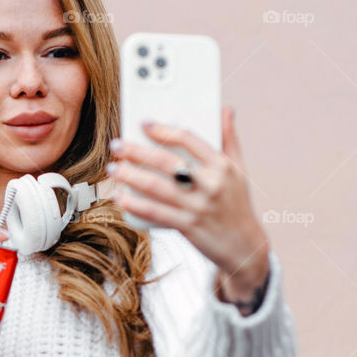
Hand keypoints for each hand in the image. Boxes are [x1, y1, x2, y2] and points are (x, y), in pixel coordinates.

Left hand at [106, 107, 270, 294]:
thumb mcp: (239, 170)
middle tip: (116, 145)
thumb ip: (229, 139)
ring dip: (130, 176)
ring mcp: (198, 206)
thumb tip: (225, 110)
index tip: (143, 123)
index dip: (163, 130)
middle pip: (167, 162)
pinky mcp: (188, 227)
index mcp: (222, 166)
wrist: (244, 247)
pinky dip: (135, 204)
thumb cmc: (237, 205)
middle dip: (137, 151)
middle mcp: (211, 184)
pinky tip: (120, 197)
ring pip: (157, 187)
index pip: (189, 139)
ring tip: (112, 169)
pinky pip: (156, 213)